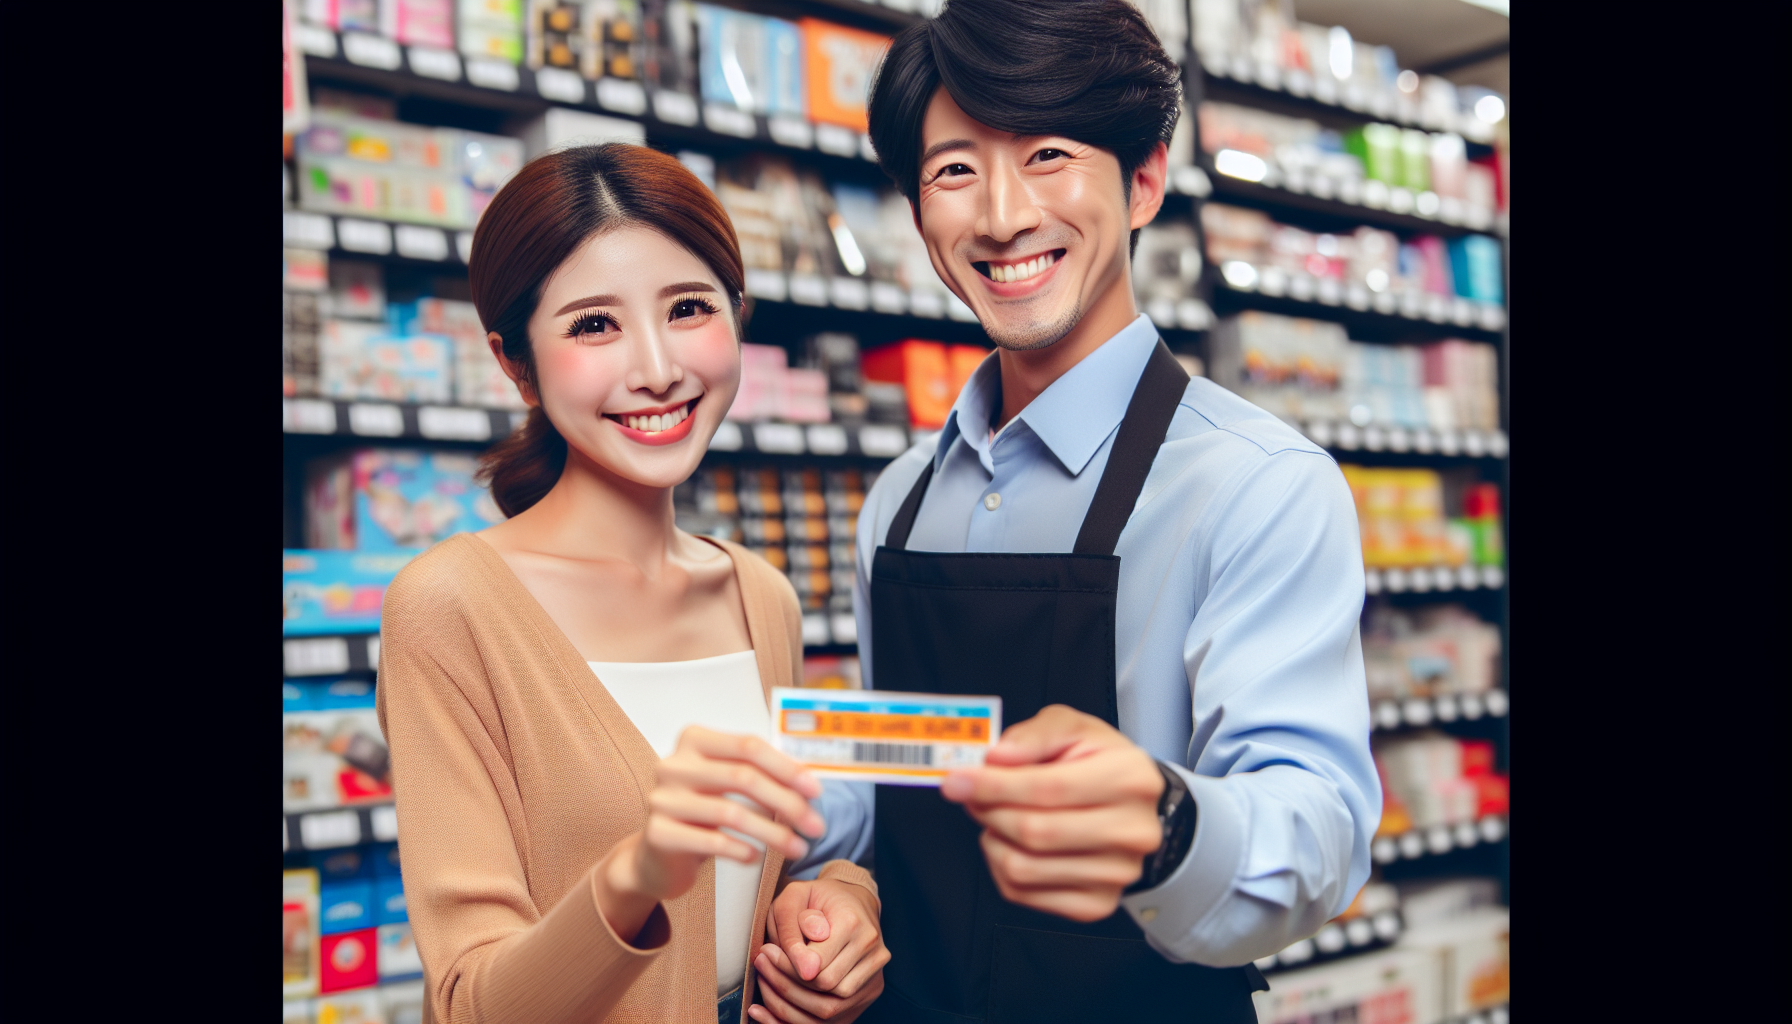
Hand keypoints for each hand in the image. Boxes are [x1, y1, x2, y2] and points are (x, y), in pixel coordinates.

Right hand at [596, 727, 824, 941]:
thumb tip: (809, 779)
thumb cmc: (700, 816)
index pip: (748, 746)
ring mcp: (663, 799)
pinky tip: (756, 857)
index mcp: (694, 740)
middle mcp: (674, 765)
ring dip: (773, 833)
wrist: (656, 857)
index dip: (786, 767)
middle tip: (815, 825)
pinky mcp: (658, 834)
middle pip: (743, 777)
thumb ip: (759, 773)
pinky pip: (711, 841)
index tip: (815, 790)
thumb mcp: (726, 785)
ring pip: (731, 813)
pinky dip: (741, 850)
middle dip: (787, 802)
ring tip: (797, 848)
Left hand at [748, 878, 887, 1023]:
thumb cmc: (818, 898)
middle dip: (785, 985)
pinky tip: (769, 1012)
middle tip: (761, 966)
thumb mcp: (794, 897)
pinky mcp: (869, 992)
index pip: (819, 964)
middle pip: (825, 989)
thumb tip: (806, 969)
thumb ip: (793, 928)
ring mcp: (875, 976)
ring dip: (789, 1005)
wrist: (851, 901)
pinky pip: (835, 1020)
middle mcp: (873, 953)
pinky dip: (798, 1019)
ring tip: (766, 984)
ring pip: (830, 1011)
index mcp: (854, 923)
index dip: (786, 968)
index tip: (764, 955)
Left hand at [940, 704, 1163, 922]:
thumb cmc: (1099, 763)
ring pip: (1022, 868)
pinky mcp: (1095, 904)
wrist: (1131, 805)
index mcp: (1130, 779)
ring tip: (999, 816)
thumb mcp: (1073, 728)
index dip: (993, 785)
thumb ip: (1034, 735)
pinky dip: (1001, 866)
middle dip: (988, 810)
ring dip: (993, 839)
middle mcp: (1131, 831)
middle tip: (972, 794)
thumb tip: (998, 757)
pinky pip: (1022, 893)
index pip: (1048, 788)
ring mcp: (1116, 874)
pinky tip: (1013, 843)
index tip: (957, 780)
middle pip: (1033, 831)